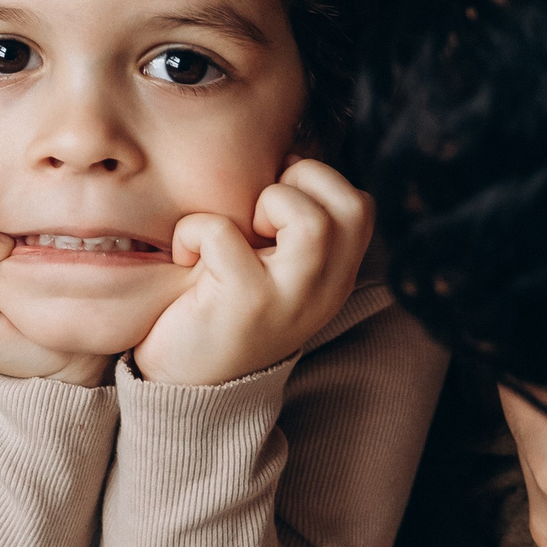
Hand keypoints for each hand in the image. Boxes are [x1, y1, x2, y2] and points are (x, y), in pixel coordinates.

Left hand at [133, 159, 371, 387]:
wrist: (185, 389)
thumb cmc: (220, 311)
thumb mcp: (270, 269)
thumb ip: (288, 227)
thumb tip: (286, 157)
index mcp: (333, 276)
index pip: (360, 205)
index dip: (316, 181)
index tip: (271, 201)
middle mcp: (324, 290)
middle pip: (351, 205)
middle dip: (301, 183)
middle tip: (259, 214)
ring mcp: (290, 299)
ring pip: (310, 220)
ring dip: (264, 204)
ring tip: (237, 233)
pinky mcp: (245, 305)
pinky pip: (223, 233)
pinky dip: (194, 232)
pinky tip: (187, 258)